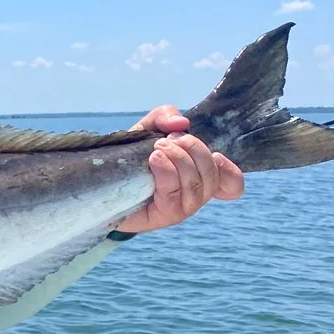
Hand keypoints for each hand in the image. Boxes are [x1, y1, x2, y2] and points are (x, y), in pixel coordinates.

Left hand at [115, 106, 244, 233]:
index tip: (215, 155)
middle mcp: (194, 195)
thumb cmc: (131, 156)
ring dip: (178, 159)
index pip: (231, 184)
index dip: (230, 172)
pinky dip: (167, 172)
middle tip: (167, 140)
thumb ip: (165, 117)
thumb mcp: (148, 129)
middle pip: (211, 174)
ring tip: (157, 148)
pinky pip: (173, 194)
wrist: (102, 183)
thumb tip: (182, 123)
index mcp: (198, 177)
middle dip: (193, 149)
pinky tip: (154, 160)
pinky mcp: (163, 216)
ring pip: (196, 184)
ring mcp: (181, 208)